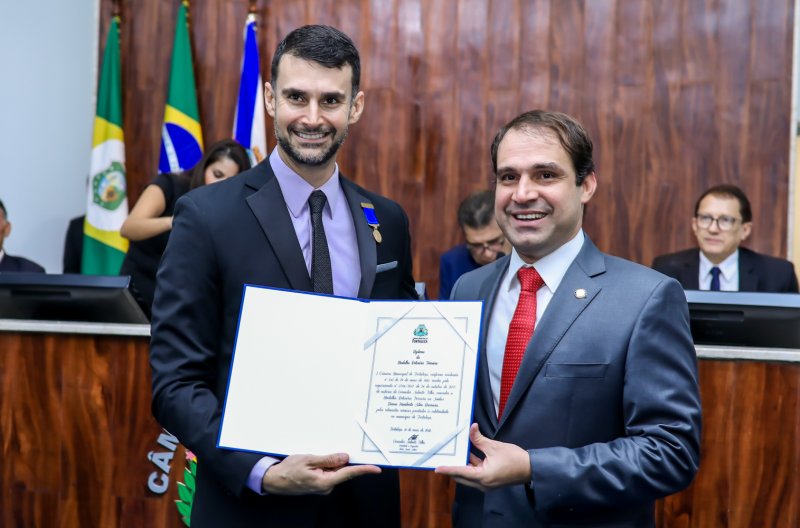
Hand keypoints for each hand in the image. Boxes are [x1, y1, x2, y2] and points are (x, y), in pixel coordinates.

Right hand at [262, 453, 380, 494]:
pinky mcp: (320, 485)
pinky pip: (328, 473)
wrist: (275, 481)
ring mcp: (323, 487)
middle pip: (342, 471)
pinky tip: (313, 463)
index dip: (364, 470)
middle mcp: (326, 487)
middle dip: (339, 461)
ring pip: (334, 471)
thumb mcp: (308, 460)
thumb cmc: (289, 470)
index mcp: (325, 482)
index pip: (348, 474)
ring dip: (329, 463)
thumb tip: (345, 457)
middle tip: (325, 454)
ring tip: (312, 459)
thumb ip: (328, 459)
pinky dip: (325, 466)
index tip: (376, 469)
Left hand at [435, 423, 530, 490]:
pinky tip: (468, 455)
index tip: (437, 469)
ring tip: (453, 456)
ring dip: (462, 466)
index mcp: (483, 476)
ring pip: (469, 476)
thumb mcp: (494, 446)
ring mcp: (487, 484)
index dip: (448, 470)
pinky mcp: (490, 481)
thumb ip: (479, 439)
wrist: (530, 468)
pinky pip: (476, 475)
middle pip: (462, 477)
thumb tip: (471, 428)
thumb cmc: (514, 458)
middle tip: (442, 460)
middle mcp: (483, 484)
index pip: (461, 472)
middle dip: (452, 469)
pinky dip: (471, 466)